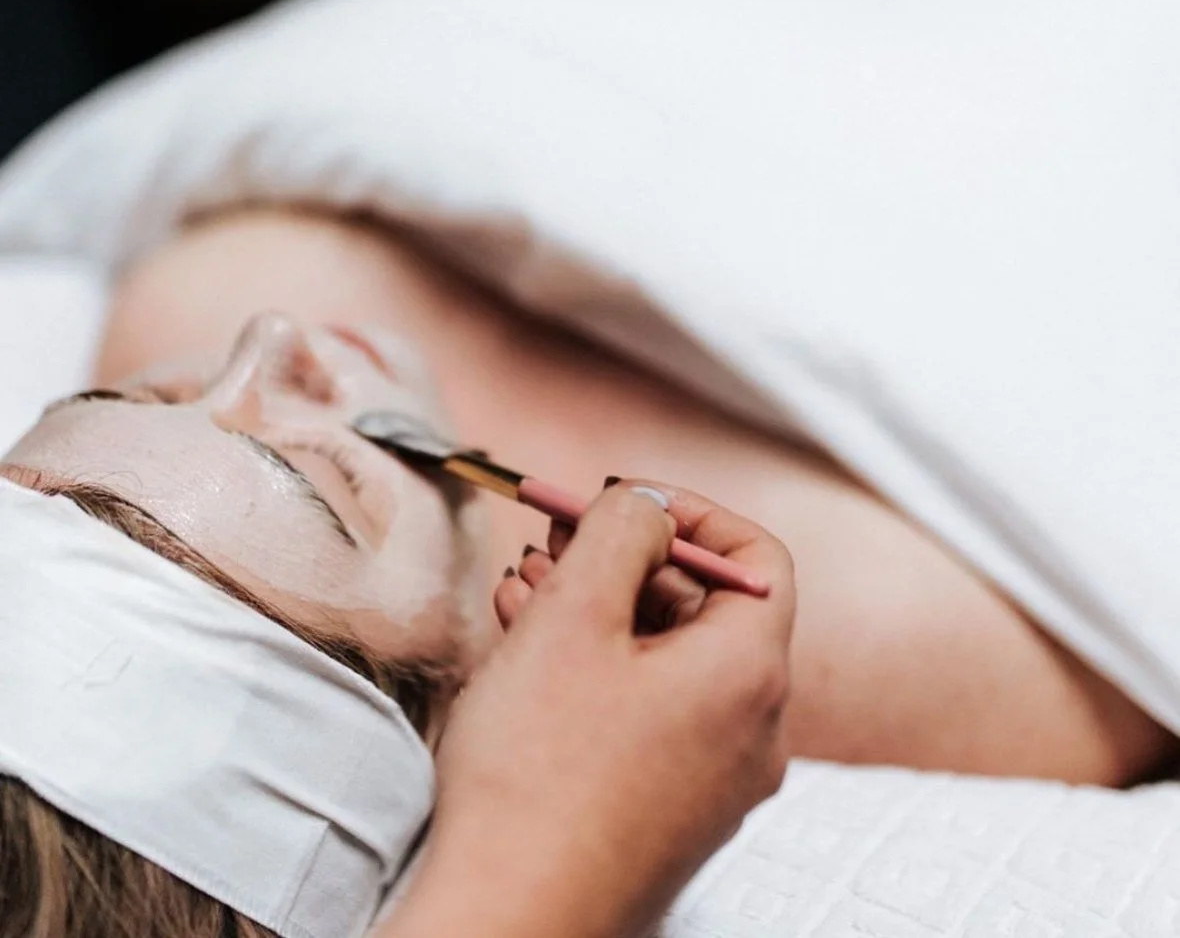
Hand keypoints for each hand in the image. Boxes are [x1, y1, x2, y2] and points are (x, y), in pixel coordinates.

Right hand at [385, 483, 795, 937]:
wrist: (507, 925)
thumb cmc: (538, 773)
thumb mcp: (575, 616)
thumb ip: (620, 531)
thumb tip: (647, 504)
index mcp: (749, 676)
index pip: (757, 559)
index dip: (692, 515)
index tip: (623, 503)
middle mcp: (751, 732)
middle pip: (703, 608)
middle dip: (625, 560)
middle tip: (555, 540)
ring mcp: (712, 779)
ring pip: (664, 659)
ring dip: (598, 609)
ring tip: (524, 587)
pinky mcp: (669, 811)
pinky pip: (647, 712)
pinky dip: (596, 668)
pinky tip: (528, 649)